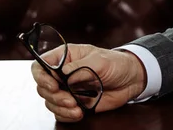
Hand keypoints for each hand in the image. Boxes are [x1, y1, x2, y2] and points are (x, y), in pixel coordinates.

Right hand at [31, 43, 146, 121]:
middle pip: (43, 86)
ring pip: (50, 101)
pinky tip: (78, 114)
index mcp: (66, 57)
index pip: (41, 65)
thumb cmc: (116, 63)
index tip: (52, 85)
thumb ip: (80, 67)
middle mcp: (63, 74)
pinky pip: (61, 112)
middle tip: (69, 99)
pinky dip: (66, 116)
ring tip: (77, 108)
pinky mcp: (74, 103)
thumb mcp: (100, 61)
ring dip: (60, 108)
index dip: (41, 76)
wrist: (131, 79)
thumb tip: (63, 73)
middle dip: (54, 96)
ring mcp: (68, 89)